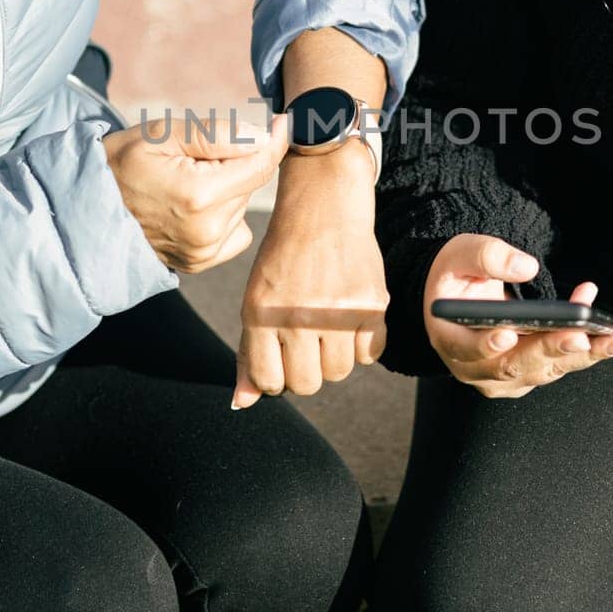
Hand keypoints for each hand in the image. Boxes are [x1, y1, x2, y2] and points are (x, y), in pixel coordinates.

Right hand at [103, 112, 289, 273]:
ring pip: (243, 204)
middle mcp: (207, 230)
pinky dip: (224, 215)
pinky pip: (235, 231)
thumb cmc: (119, 164)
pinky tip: (193, 206)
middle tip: (195, 156)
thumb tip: (262, 138)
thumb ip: (216, 134)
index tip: (284, 121)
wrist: (85, 210)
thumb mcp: (161, 134)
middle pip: (251, 182)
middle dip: (235, 162)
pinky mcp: (200, 263)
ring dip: (228, 188)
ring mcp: (203, 252)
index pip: (260, 164)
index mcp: (199, 195)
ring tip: (186, 181)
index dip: (275, 139)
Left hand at [232, 138, 384, 407]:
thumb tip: (241, 404)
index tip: (283, 357)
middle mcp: (298, 317)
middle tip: (308, 338)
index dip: (277, 377)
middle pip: (307, 384)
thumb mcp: (256, 300)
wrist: (324, 207)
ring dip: (335, 356)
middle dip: (307, 369)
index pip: (269, 382)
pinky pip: (370, 354)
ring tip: (330, 322)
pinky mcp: (371, 306)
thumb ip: (248, 353)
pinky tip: (352, 315)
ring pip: (338, 373)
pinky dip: (363, 342)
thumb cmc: (285, 257)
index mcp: (262, 315)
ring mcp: (336, 313)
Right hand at [423, 233, 612, 398]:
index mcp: (450, 339)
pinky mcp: (530, 374)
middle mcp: (476, 367)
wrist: (462, 297)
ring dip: (584, 354)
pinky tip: (610, 331)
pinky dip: (588, 347)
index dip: (487, 345)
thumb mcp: (461, 254)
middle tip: (581, 336)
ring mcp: (505, 376)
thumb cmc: (458, 277)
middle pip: (515, 365)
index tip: (508, 334)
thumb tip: (526, 267)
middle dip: (552, 349)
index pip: (467, 349)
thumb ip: (487, 257)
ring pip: (546, 370)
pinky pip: (560, 363)